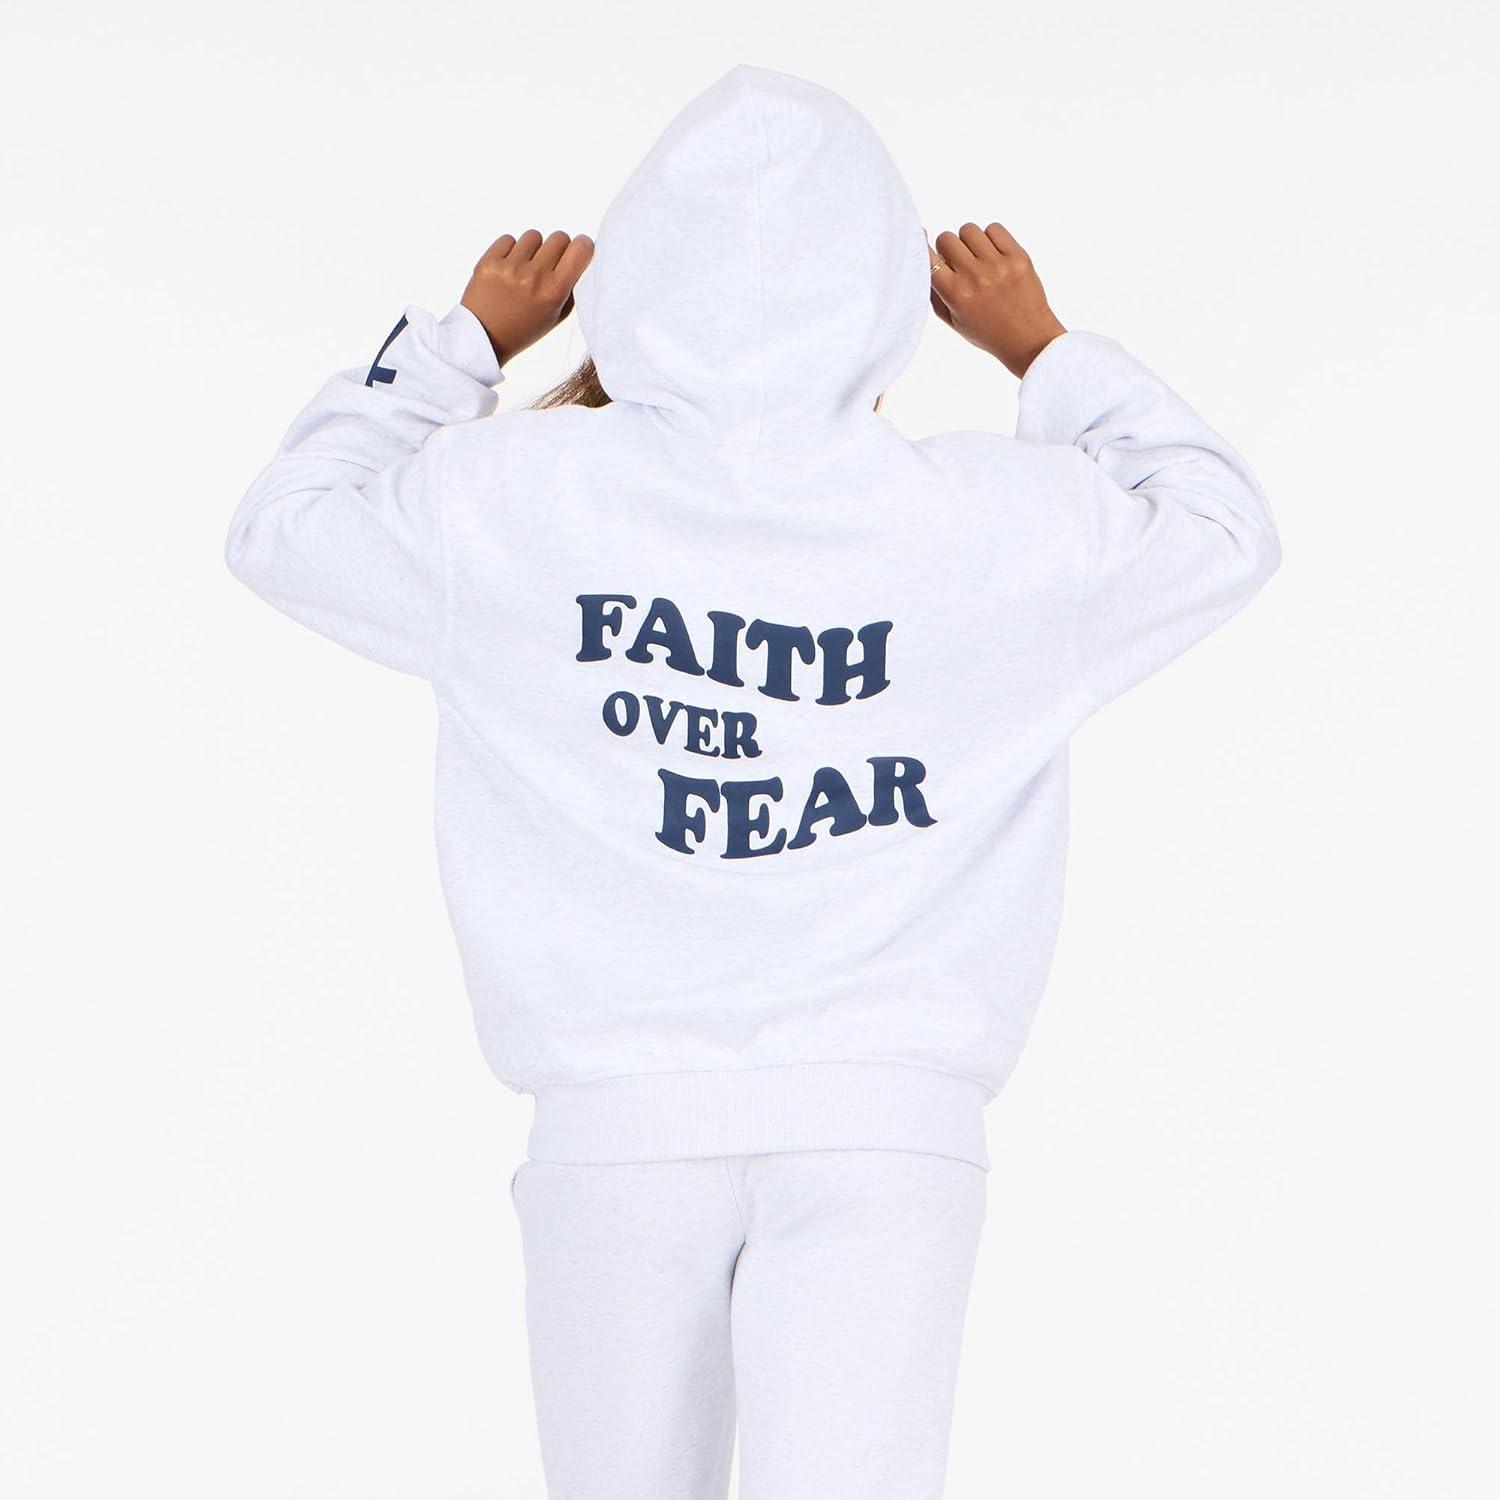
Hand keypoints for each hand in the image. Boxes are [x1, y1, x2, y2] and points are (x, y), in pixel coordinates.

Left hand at [461, 230, 594, 365]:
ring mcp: (510, 267)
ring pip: (534, 236)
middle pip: (559, 237)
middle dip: (557, 249)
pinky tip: (507, 270)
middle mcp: (534, 276)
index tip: (577, 253)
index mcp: (554, 292)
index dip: (581, 247)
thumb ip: (571, 287)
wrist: (484, 339)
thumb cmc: (522, 329)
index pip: (580, 248)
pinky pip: (509, 239)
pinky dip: (510, 251)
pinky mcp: (489, 261)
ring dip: (532, 249)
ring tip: (524, 270)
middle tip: (548, 266)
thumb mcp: (556, 316)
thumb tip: (580, 257)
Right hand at [928, 223, 1065, 378]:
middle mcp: (975, 276)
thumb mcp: (952, 320)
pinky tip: (994, 255)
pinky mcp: (1018, 257)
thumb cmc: (987, 331)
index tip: (931, 253)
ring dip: (969, 242)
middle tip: (958, 263)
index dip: (926, 252)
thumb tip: (924, 254)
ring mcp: (998, 265)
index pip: (929, 258)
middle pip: (946, 238)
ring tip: (978, 259)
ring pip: (969, 230)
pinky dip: (991, 238)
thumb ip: (934, 291)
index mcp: (956, 294)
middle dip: (948, 249)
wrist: (1028, 339)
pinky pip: (994, 229)